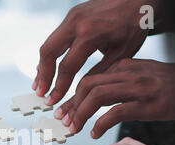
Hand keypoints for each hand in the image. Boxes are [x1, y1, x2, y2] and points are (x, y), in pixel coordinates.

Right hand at [35, 0, 159, 104]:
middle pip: (48, 53)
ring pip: (48, 44)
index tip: (53, 100)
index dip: (58, 87)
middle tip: (41, 93)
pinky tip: (49, 66)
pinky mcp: (71, 15)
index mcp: (90, 34)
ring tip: (40, 83)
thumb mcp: (121, 54)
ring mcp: (71, 17)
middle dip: (43, 76)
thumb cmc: (134, 24)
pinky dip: (50, 54)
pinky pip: (55, 37)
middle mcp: (76, 23)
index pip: (66, 67)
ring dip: (42, 66)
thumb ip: (99, 72)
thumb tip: (80, 91)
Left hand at [55, 59, 174, 138]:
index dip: (72, 97)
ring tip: (75, 128)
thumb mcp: (138, 74)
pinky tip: (95, 133)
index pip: (88, 79)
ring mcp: (137, 88)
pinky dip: (100, 124)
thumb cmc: (167, 84)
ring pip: (97, 97)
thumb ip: (116, 81)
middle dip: (71, 105)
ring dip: (81, 114)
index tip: (63, 110)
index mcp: (122, 66)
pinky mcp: (145, 105)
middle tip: (64, 120)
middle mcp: (127, 73)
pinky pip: (115, 113)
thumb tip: (92, 95)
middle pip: (87, 86)